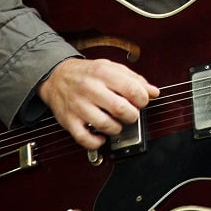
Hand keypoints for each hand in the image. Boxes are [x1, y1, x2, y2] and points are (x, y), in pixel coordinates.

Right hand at [38, 57, 159, 148]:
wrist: (56, 77)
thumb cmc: (87, 73)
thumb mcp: (111, 68)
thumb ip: (134, 79)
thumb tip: (154, 92)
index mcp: (103, 73)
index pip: (131, 89)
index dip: (142, 99)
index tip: (142, 102)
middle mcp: (90, 89)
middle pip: (120, 109)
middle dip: (132, 115)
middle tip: (131, 114)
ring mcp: (78, 106)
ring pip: (105, 125)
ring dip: (118, 129)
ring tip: (117, 124)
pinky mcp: (69, 121)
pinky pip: (85, 139)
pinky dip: (97, 142)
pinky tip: (102, 136)